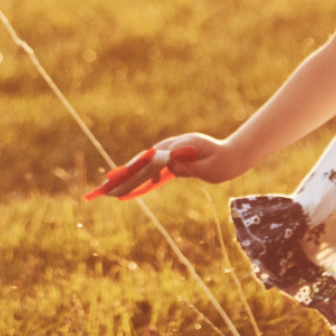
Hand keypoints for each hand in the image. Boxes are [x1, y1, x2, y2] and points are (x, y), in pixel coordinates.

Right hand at [84, 133, 233, 201]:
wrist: (230, 156)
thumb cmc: (222, 163)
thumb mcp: (209, 167)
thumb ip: (189, 166)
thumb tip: (169, 166)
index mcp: (180, 145)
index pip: (152, 158)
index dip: (135, 168)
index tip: (119, 175)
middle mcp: (171, 146)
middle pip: (143, 161)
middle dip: (124, 174)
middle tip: (104, 186)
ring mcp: (169, 151)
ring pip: (144, 164)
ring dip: (128, 176)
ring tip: (109, 189)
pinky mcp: (170, 159)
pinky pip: (151, 169)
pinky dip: (139, 178)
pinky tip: (128, 189)